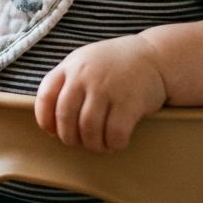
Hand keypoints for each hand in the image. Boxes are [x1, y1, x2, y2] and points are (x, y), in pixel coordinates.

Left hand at [35, 36, 167, 151]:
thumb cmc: (117, 64)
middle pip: (65, 118)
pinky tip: (116, 142)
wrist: (156, 56)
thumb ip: (68, 82)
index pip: (45, 96)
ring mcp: (107, 88)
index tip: (53, 131)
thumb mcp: (86, 61)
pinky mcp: (129, 102)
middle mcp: (86, 76)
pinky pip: (114, 134)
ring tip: (100, 145)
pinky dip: (113, 144)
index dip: (45, 120)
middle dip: (70, 138)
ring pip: (89, 130)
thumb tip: (51, 122)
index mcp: (71, 66)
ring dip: (93, 144)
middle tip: (80, 143)